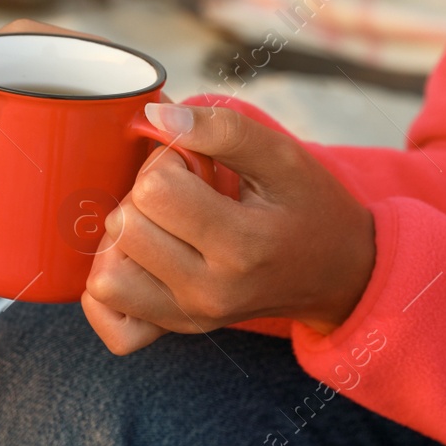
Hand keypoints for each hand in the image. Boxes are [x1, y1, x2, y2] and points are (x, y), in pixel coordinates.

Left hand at [82, 103, 375, 354]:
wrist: (339, 273)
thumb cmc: (308, 207)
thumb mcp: (282, 157)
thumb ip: (222, 129)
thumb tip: (157, 115)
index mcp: (242, 247)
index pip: (154, 190)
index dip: (168, 162)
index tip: (197, 167)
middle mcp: (210, 293)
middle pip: (125, 227)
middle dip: (145, 196)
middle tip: (185, 194)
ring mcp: (191, 318)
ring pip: (106, 275)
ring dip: (126, 239)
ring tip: (166, 226)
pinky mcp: (177, 329)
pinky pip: (110, 319)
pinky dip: (112, 287)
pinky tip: (141, 261)